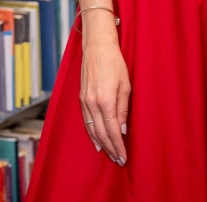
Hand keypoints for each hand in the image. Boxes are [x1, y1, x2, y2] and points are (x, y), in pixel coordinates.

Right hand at [80, 39, 129, 165]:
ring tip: (109, 154)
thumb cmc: (115, 63)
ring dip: (101, 143)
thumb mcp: (125, 85)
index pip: (112, 131)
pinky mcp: (81, 97)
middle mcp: (92, 103)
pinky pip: (86, 121)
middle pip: (101, 133)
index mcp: (105, 101)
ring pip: (91, 129)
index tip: (123, 157)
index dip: (118, 146)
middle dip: (110, 149)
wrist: (97, 46)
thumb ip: (123, 109)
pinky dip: (91, 133)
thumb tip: (122, 130)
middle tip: (118, 160)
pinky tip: (96, 140)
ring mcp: (85, 101)